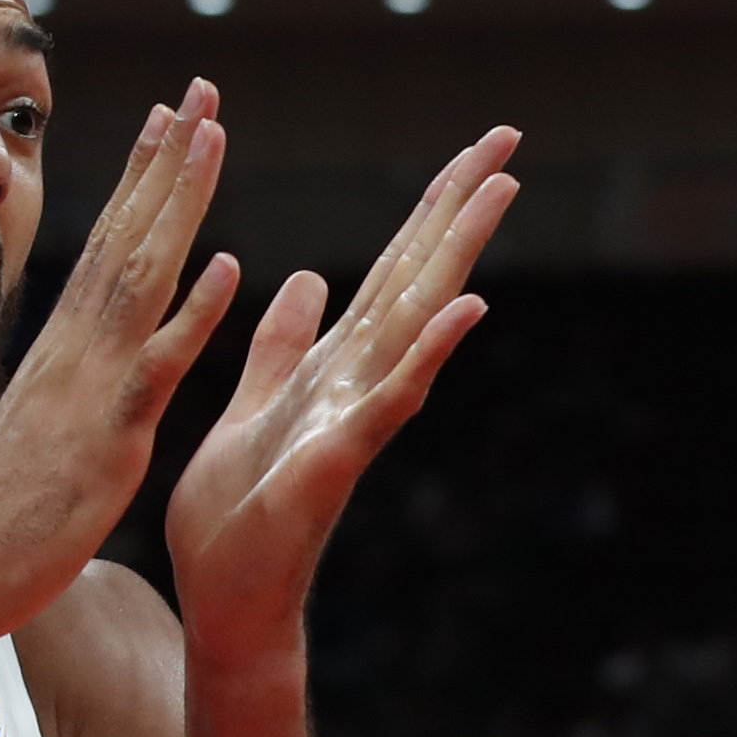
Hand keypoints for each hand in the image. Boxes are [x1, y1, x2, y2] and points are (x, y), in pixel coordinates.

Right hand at [0, 78, 239, 637]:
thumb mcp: (26, 441)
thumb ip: (52, 401)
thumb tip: (59, 381)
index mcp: (59, 356)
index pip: (105, 251)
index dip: (139, 185)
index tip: (165, 125)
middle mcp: (72, 355)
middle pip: (126, 238)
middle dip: (164, 161)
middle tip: (198, 91)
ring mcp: (90, 390)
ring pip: (143, 276)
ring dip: (180, 203)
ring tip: (212, 134)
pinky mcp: (109, 438)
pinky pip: (158, 367)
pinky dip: (192, 314)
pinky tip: (228, 266)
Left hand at [165, 128, 520, 669]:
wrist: (227, 599)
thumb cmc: (236, 516)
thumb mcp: (252, 407)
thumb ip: (282, 349)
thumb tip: (306, 281)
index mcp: (330, 368)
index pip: (389, 273)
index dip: (426, 211)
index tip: (469, 152)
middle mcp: (355, 385)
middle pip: (415, 279)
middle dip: (457, 207)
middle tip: (509, 136)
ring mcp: (353, 420)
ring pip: (414, 322)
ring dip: (456, 256)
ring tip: (500, 191)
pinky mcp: (337, 459)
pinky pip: (389, 399)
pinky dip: (428, 352)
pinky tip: (467, 308)